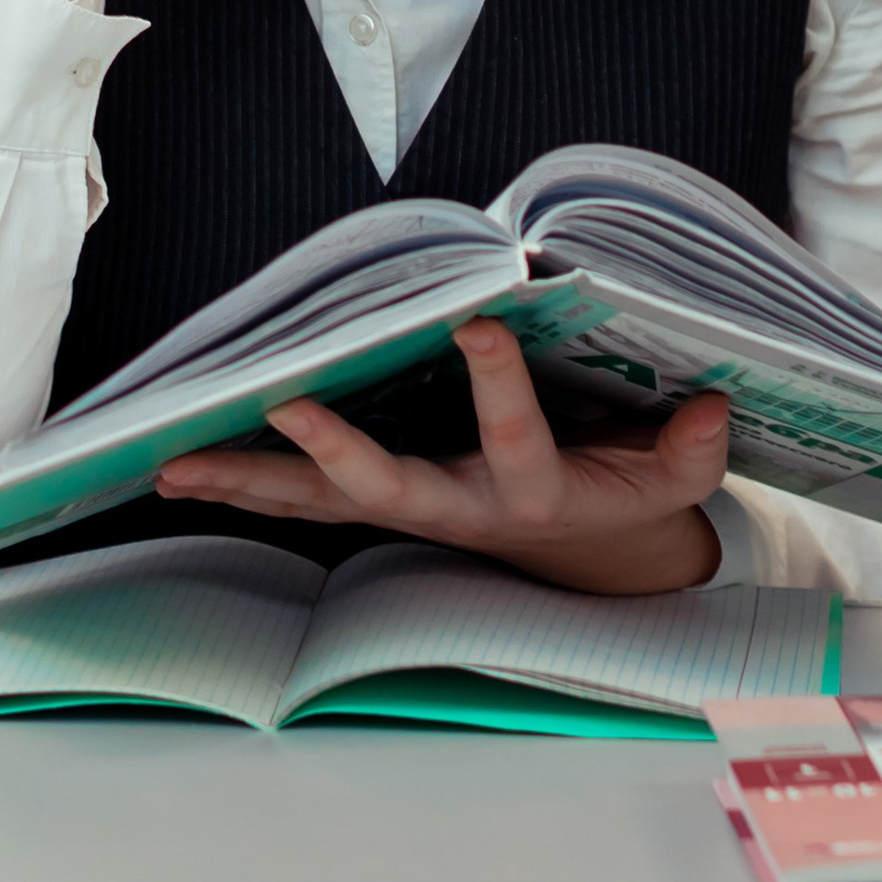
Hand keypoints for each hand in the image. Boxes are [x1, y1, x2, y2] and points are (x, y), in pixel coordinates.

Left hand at [155, 319, 727, 596]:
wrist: (591, 560)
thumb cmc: (627, 496)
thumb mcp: (676, 479)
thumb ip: (692, 449)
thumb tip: (709, 404)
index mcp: (536, 494)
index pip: (517, 438)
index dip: (498, 387)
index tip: (477, 321)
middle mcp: (461, 508)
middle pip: (389, 491)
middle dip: (338, 453)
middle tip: (287, 405)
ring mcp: (410, 509)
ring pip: (321, 504)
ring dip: (250, 482)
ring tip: (176, 463)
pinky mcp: (375, 507)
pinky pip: (298, 503)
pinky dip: (238, 486)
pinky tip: (172, 472)